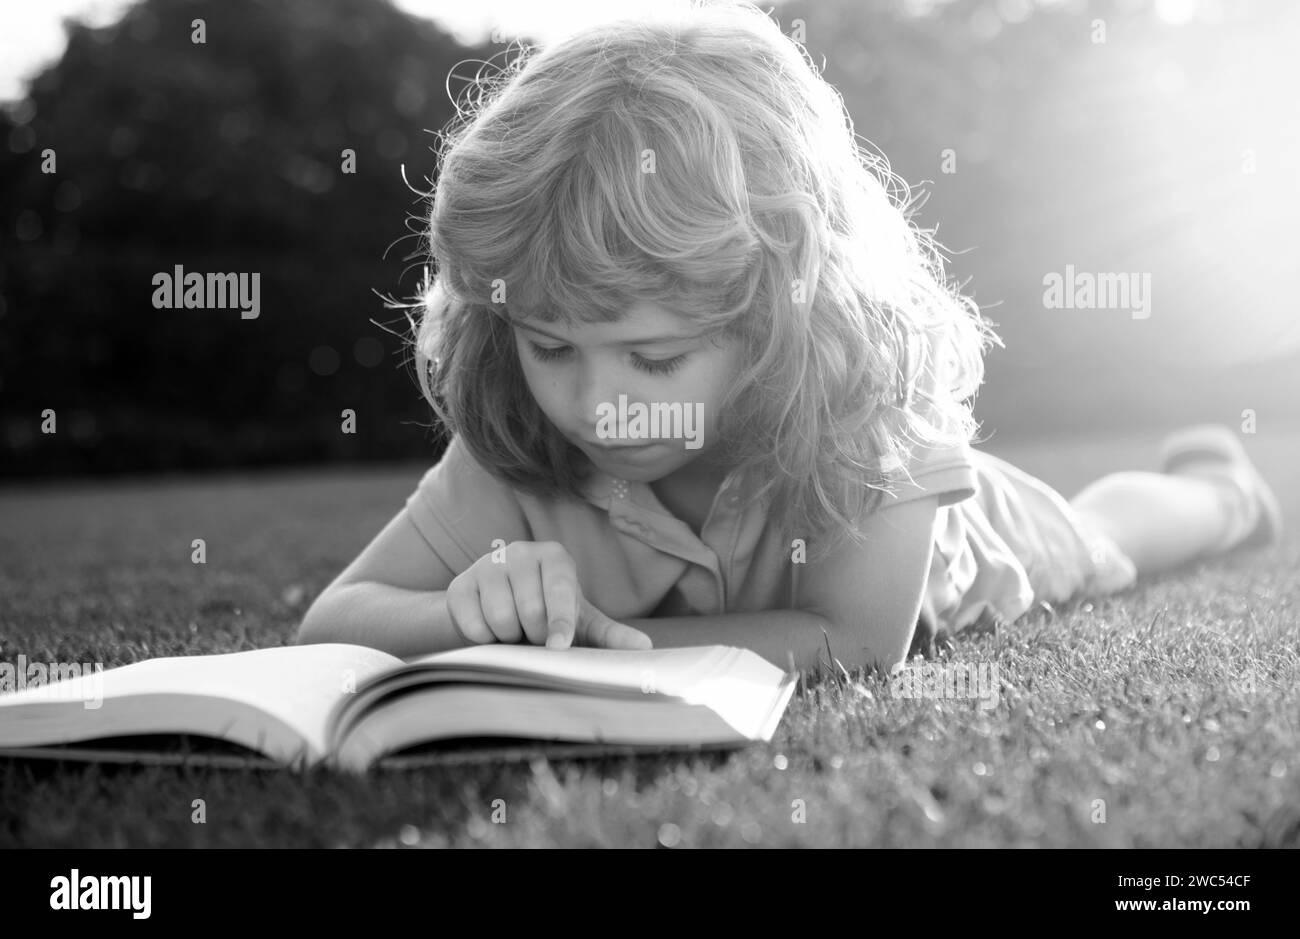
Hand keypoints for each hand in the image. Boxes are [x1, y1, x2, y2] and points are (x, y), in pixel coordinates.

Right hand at [445, 540, 653, 649]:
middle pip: (529, 611)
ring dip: (509, 638)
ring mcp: (486, 564)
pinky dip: (483, 640)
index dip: (560, 624)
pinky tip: (489, 631)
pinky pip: (473, 625)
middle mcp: (520, 551)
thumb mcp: (580, 623)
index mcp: (556, 556)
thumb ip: (611, 635)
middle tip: (533, 634)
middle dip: (533, 635)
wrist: (493, 612)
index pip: (560, 592)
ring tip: (513, 631)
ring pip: (500, 618)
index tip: (559, 647)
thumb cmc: (547, 615)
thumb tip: (646, 648)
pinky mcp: (459, 584)